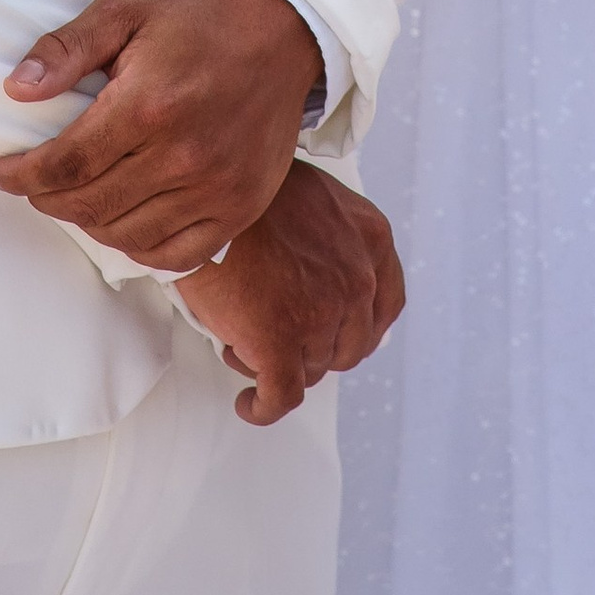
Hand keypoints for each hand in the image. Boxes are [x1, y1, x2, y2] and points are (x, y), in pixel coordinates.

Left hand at [0, 0, 319, 267]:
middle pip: (91, 204)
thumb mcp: (124, 14)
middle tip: (33, 185)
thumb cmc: (197, 24)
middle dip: (48, 199)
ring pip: (127, 235)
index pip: (67, 163)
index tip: (1, 173)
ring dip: (88, 222)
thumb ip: (66, 49)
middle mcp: (183, 154)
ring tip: (75, 199)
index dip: (24, 176)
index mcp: (148, 104)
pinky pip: (175, 255)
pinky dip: (139, 247)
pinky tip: (123, 222)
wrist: (282, 36)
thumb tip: (16, 89)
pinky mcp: (239, 208)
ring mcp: (215, 188)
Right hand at [176, 163, 404, 425]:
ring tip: (242, 345)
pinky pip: (281, 396)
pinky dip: (264, 407)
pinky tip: (249, 403)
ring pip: (310, 368)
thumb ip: (334, 233)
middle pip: (347, 344)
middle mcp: (357, 279)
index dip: (361, 327)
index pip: (386, 302)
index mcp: (371, 238)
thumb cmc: (250, 187)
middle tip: (279, 337)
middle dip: (315, 348)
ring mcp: (321, 314)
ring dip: (280, 365)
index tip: (339, 335)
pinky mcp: (280, 343)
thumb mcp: (315, 194)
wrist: (208, 190)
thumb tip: (319, 269)